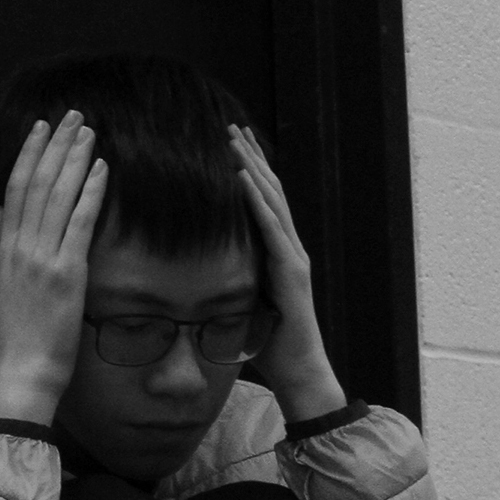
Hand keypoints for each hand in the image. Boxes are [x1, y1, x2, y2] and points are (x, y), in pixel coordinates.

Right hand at [0, 114, 105, 424]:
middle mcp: (20, 246)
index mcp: (4, 247)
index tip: (41, 128)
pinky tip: (101, 169)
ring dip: (74, 159)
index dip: (29, 154)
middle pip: (37, 182)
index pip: (15, 188)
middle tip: (72, 116)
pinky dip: (90, 192)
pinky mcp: (67, 272)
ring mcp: (43, 257)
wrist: (22, 367)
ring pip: (57, 195)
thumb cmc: (12, 333)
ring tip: (88, 132)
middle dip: (55, 146)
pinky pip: (80, 223)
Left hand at [230, 126, 346, 424]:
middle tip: (232, 125)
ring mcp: (293, 258)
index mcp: (279, 254)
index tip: (232, 143)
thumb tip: (201, 275)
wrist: (299, 373)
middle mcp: (290, 249)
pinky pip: (271, 228)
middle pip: (270, 191)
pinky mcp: (290, 272)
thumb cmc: (270, 345)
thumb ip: (231, 283)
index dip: (250, 170)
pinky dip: (256, 200)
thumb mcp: (243, 304)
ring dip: (253, 167)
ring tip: (235, 139)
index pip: (264, 202)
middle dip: (251, 156)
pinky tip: (242, 177)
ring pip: (273, 201)